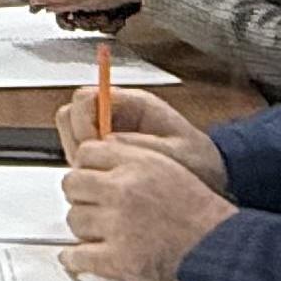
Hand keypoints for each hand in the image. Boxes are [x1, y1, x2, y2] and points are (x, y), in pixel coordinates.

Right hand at [55, 83, 224, 192]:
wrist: (210, 179)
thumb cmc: (199, 161)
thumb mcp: (177, 151)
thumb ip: (142, 144)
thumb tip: (109, 141)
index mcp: (134, 104)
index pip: (87, 97)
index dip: (84, 119)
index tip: (96, 141)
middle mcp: (115, 117)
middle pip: (70, 116)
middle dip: (77, 139)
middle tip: (95, 161)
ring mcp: (107, 138)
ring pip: (71, 139)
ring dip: (80, 157)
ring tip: (103, 174)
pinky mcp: (106, 158)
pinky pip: (81, 160)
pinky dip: (86, 171)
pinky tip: (106, 183)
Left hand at [57, 141, 233, 280]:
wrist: (219, 246)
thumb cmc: (199, 212)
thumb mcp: (169, 167)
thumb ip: (133, 158)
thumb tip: (97, 156)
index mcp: (139, 164)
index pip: (87, 153)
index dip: (87, 167)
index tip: (89, 177)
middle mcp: (124, 190)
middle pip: (73, 184)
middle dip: (82, 196)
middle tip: (92, 206)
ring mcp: (118, 225)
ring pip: (75, 219)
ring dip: (84, 227)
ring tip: (99, 232)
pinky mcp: (118, 259)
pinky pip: (78, 256)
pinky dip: (75, 258)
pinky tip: (79, 256)